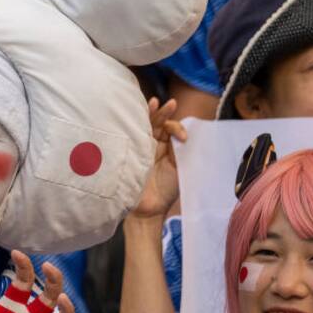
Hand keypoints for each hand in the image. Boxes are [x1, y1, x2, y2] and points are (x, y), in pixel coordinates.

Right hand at [130, 97, 185, 219]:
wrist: (149, 209)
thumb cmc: (165, 191)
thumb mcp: (178, 168)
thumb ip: (178, 150)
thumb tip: (181, 134)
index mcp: (165, 148)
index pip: (170, 129)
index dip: (177, 128)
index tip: (183, 138)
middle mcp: (152, 145)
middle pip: (156, 123)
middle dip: (163, 113)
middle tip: (170, 104)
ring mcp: (139, 147)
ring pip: (143, 126)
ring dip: (150, 114)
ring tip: (155, 102)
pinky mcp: (129, 153)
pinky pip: (130, 136)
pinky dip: (135, 125)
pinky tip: (138, 114)